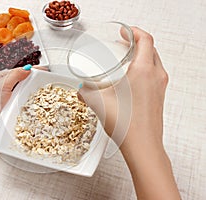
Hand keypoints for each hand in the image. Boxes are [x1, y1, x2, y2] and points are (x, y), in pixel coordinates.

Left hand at [0, 66, 46, 140]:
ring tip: (44, 93)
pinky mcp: (9, 111)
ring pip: (24, 94)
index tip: (45, 70)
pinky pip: (22, 105)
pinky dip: (29, 104)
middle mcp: (4, 88)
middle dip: (35, 81)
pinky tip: (34, 106)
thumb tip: (27, 68)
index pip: (20, 71)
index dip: (33, 70)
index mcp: (1, 79)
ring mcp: (7, 100)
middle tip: (47, 81)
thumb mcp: (1, 86)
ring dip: (33, 94)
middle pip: (23, 82)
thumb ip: (14, 75)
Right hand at [79, 27, 179, 198]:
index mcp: (144, 70)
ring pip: (154, 62)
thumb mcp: (98, 102)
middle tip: (123, 43)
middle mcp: (156, 76)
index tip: (124, 32)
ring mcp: (160, 87)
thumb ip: (84, 92)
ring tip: (126, 60)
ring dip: (142, 56)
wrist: (143, 146)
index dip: (134, 31)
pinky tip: (130, 80)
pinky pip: (154, 76)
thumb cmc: (127, 124)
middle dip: (137, 43)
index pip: (145, 39)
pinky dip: (144, 70)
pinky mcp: (159, 97)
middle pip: (151, 49)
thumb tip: (80, 89)